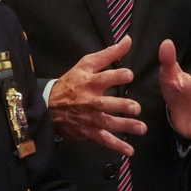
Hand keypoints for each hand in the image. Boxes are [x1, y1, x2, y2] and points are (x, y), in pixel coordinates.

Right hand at [47, 37, 143, 154]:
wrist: (49, 106)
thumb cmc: (71, 82)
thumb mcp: (86, 65)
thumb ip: (109, 54)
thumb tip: (128, 40)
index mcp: (89, 83)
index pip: (105, 78)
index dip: (118, 76)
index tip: (129, 75)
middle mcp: (90, 101)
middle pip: (107, 104)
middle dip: (123, 106)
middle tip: (136, 108)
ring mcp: (90, 118)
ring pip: (108, 123)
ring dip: (125, 126)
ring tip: (141, 128)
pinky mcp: (89, 132)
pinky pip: (104, 140)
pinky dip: (116, 146)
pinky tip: (130, 150)